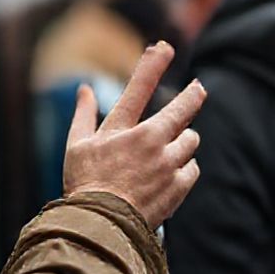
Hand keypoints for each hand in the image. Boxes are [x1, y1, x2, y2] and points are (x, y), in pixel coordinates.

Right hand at [62, 41, 206, 228]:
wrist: (101, 227)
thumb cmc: (84, 184)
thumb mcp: (76, 146)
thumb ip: (83, 114)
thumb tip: (84, 88)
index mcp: (121, 129)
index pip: (139, 86)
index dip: (153, 63)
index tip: (165, 46)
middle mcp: (147, 141)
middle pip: (182, 109)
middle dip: (193, 96)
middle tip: (198, 89)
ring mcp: (165, 163)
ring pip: (190, 140)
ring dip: (182, 142)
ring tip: (166, 152)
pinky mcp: (178, 186)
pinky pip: (192, 167)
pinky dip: (184, 168)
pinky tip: (169, 175)